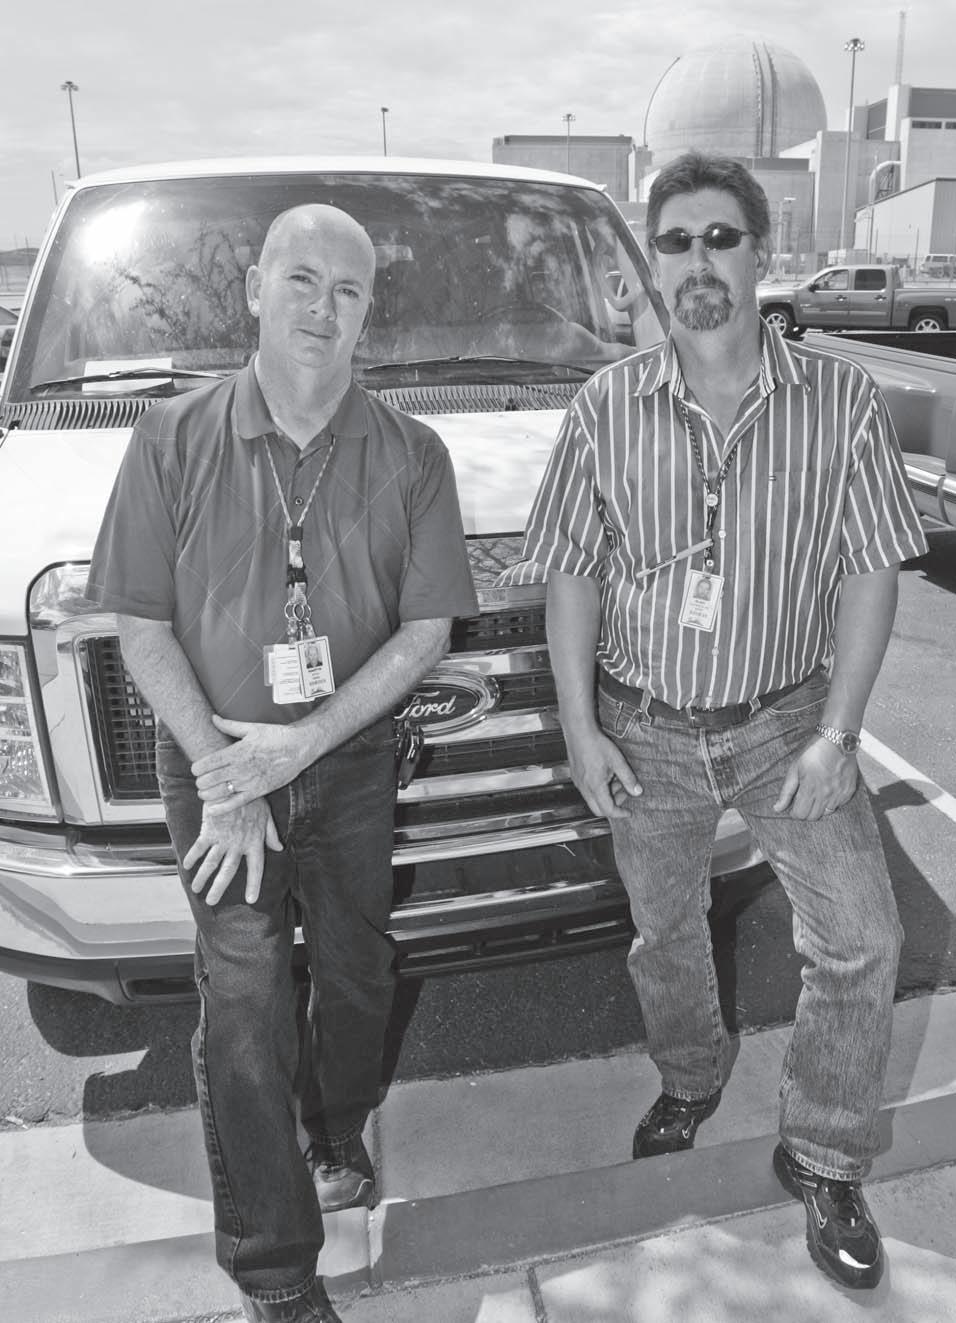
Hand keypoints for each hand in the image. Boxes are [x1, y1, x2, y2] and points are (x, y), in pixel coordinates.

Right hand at [183, 798, 282, 905]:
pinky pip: (199, 846)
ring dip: (202, 877)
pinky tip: (186, 866)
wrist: (235, 784)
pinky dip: (192, 856)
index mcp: (254, 842)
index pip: (256, 868)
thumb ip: (271, 834)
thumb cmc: (252, 798)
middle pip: (228, 871)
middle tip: (211, 902)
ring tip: (195, 889)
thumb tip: (278, 848)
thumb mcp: (267, 816)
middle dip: (219, 888)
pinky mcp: (210, 829)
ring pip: (211, 863)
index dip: (254, 884)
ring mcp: (223, 838)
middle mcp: (239, 844)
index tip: (251, 900)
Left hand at [192, 716, 314, 813]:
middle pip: (210, 779)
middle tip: (200, 781)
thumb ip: (229, 725)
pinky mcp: (258, 791)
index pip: (208, 763)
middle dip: (200, 782)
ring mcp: (249, 780)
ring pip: (220, 792)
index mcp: (237, 751)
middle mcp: (240, 767)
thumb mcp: (252, 728)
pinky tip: (212, 810)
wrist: (299, 747)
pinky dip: (222, 808)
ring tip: (204, 792)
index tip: (196, 768)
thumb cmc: (276, 736)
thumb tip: (213, 718)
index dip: (197, 768)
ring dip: (207, 794)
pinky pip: (236, 802)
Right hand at [565, 725, 641, 819]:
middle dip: (613, 805)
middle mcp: (584, 787)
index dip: (620, 813)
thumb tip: (637, 792)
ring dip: (607, 795)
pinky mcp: (576, 777)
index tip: (628, 812)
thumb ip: (628, 778)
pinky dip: (600, 789)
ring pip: (593, 799)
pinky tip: (607, 775)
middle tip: (624, 794)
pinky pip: (588, 790)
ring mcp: (579, 782)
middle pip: (598, 809)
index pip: (607, 810)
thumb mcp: (617, 761)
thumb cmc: (596, 744)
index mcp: (595, 786)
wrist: (578, 731)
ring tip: (617, 780)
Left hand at [773, 737, 858, 820]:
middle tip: (804, 801)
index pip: (800, 814)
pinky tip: (828, 790)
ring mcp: (839, 794)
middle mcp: (826, 795)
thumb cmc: (812, 753)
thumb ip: (786, 792)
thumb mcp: (794, 769)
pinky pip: (839, 805)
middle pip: (813, 816)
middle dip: (806, 811)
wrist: (836, 740)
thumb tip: (777, 809)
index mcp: (810, 789)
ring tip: (816, 795)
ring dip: (819, 808)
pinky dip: (832, 802)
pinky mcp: (849, 791)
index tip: (794, 806)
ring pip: (827, 812)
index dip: (795, 812)